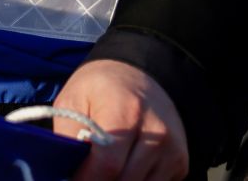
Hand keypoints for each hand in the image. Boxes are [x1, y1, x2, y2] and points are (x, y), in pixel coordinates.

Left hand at [55, 59, 189, 180]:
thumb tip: (66, 172)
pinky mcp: (181, 162)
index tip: (74, 179)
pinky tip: (126, 165)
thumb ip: (68, 136)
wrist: (138, 76)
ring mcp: (173, 150)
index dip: (87, 179)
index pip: (108, 163)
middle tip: (87, 173)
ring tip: (105, 167)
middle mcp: (157, 133)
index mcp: (126, 112)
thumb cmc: (100, 88)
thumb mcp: (73, 100)